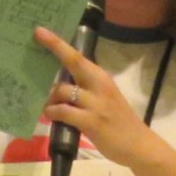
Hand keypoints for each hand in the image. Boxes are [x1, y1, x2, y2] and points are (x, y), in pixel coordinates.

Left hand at [34, 27, 157, 171]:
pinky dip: (53, 113)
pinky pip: (64, 112)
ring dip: (49, 98)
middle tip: (36, 36)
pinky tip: (50, 116)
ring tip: (46, 106)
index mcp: (101, 78)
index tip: (40, 31)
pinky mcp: (92, 122)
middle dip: (55, 47)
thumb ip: (85, 89)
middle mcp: (100, 85)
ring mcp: (96, 103)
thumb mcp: (103, 98)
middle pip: (74, 62)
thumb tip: (57, 84)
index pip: (78, 56)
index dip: (58, 43)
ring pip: (62, 90)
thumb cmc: (118, 121)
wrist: (139, 145)